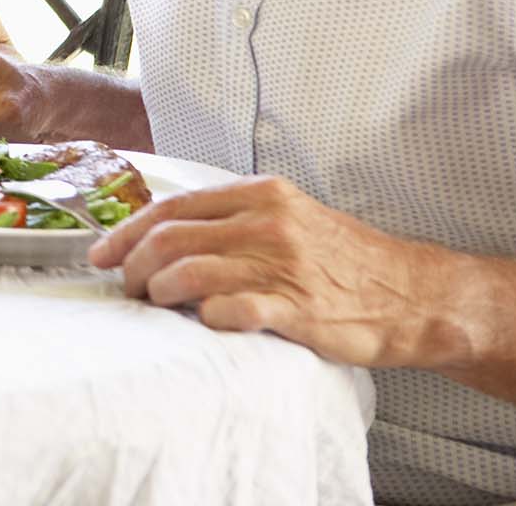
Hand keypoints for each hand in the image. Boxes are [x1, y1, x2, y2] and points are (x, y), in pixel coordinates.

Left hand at [91, 175, 442, 368]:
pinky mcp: (299, 309)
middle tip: (126, 288)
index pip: (171, 208)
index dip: (126, 233)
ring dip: (158, 292)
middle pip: (170, 239)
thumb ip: (232, 218)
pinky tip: (202, 321)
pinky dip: (204, 316)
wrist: (415, 293)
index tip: (100, 255)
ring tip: (155, 305)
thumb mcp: (286, 216)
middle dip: (133, 266)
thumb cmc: (341, 258)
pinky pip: (232, 310)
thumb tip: (163, 230)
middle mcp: (267, 223)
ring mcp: (283, 266)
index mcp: (259, 194)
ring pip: (189, 272)